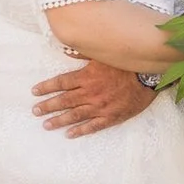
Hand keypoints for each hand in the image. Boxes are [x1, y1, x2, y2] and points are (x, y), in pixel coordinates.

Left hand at [33, 59, 155, 137]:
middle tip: (35, 111)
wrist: (148, 78)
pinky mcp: (111, 117)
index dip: (46, 87)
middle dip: (47, 106)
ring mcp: (100, 107)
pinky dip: (80, 131)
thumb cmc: (126, 65)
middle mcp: (90, 93)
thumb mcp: (103, 55)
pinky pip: (92, 126)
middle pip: (63, 100)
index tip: (34, 91)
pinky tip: (69, 134)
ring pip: (75, 115)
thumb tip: (66, 49)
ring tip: (46, 125)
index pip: (61, 82)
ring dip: (59, 120)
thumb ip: (84, 53)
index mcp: (87, 77)